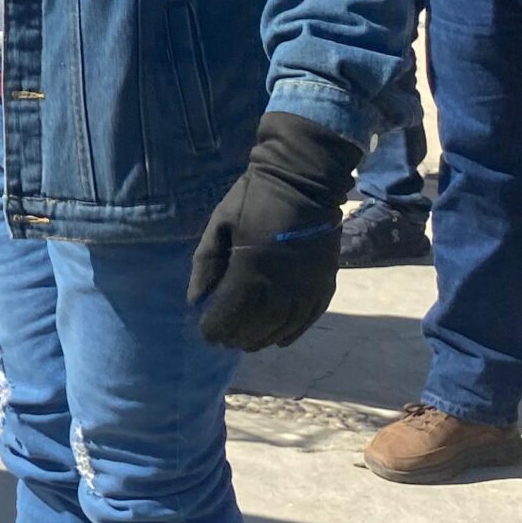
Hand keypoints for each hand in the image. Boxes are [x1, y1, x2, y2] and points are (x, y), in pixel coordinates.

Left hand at [186, 112, 356, 349]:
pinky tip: (279, 340)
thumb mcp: (220, 224)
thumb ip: (206, 263)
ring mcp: (307, 286)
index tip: (206, 332)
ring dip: (262, 339)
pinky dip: (292, 333)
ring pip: (283, 326)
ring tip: (246, 343)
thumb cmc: (254, 198)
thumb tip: (196, 301)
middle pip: (257, 324)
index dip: (217, 327)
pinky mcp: (325, 283)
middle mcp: (282, 284)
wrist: (304, 179)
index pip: (231, 312)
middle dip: (237, 336)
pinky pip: (309, 318)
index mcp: (251, 267)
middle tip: (223, 340)